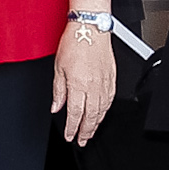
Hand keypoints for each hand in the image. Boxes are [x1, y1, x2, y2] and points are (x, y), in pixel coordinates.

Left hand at [54, 21, 115, 143]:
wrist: (90, 28)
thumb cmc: (74, 43)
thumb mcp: (58, 68)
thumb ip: (58, 90)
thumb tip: (57, 106)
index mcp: (78, 84)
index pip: (75, 114)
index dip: (72, 128)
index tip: (70, 136)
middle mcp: (93, 86)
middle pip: (91, 116)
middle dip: (86, 132)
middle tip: (82, 141)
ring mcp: (104, 83)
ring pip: (102, 110)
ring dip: (96, 124)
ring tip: (90, 132)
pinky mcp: (112, 78)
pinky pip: (110, 100)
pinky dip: (105, 111)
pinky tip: (101, 115)